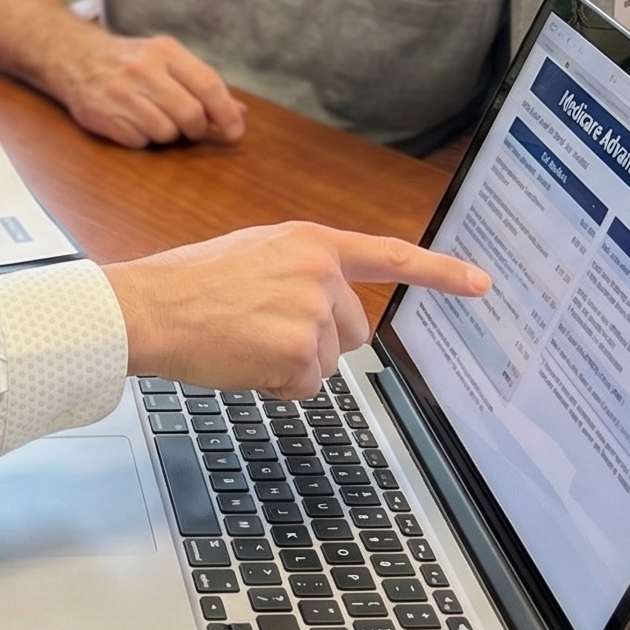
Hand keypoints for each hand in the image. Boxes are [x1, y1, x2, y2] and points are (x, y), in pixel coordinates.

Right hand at [49, 29, 246, 148]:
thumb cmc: (127, 60)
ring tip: (153, 116)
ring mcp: (121, 94)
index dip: (227, 114)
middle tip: (189, 125)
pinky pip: (140, 142)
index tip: (235, 131)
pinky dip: (142, 138)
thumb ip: (201, 83)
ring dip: (166, 133)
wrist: (72, 57)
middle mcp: (143, 70)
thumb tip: (239, 112)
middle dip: (195, 127)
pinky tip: (132, 121)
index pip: (208, 86)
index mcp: (164, 51)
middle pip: (191, 115)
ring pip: (166, 132)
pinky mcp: (103, 116)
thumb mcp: (165, 58)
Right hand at [103, 222, 487, 396]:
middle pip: (353, 331)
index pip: (389, 255)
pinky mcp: (298, 351)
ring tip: (240, 341)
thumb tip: (326, 310)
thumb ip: (300, 271)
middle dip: (316, 344)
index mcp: (308, 241)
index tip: (481, 284)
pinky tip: (240, 362)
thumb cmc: (184, 285)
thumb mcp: (252, 255)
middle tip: (259, 332)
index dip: (440, 272)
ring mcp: (311, 311)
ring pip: (324, 363)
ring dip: (288, 366)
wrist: (147, 308)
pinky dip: (273, 386)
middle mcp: (318, 271)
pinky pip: (303, 387)